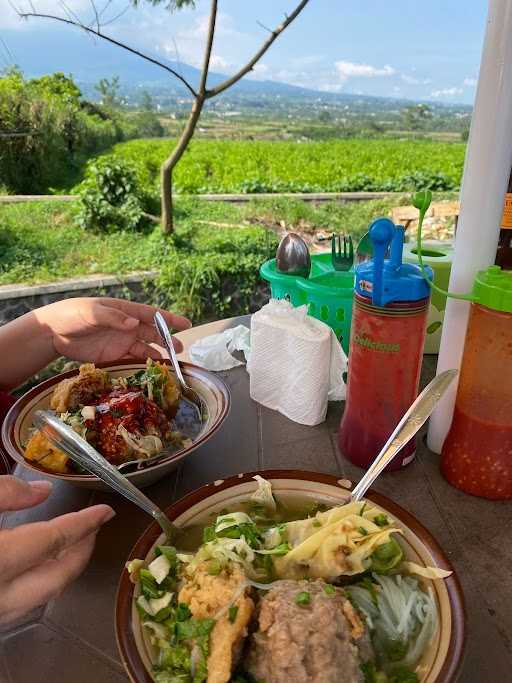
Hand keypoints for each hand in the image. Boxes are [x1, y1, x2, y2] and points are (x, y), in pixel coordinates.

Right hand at [0, 476, 114, 625]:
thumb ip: (7, 494)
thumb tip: (43, 490)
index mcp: (0, 562)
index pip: (54, 540)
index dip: (84, 524)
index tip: (106, 512)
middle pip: (56, 579)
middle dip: (81, 553)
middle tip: (93, 528)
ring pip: (39, 599)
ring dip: (60, 571)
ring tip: (69, 544)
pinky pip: (20, 605)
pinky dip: (37, 583)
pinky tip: (36, 565)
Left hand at [36, 297, 190, 363]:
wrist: (53, 332)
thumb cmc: (72, 314)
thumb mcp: (91, 313)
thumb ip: (113, 318)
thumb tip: (134, 324)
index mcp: (125, 311)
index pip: (152, 314)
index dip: (169, 319)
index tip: (186, 324)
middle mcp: (127, 326)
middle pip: (153, 333)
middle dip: (168, 340)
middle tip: (180, 350)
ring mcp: (121, 341)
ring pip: (146, 348)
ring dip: (158, 354)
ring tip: (171, 363)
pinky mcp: (114, 355)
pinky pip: (133, 360)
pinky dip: (144, 365)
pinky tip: (153, 371)